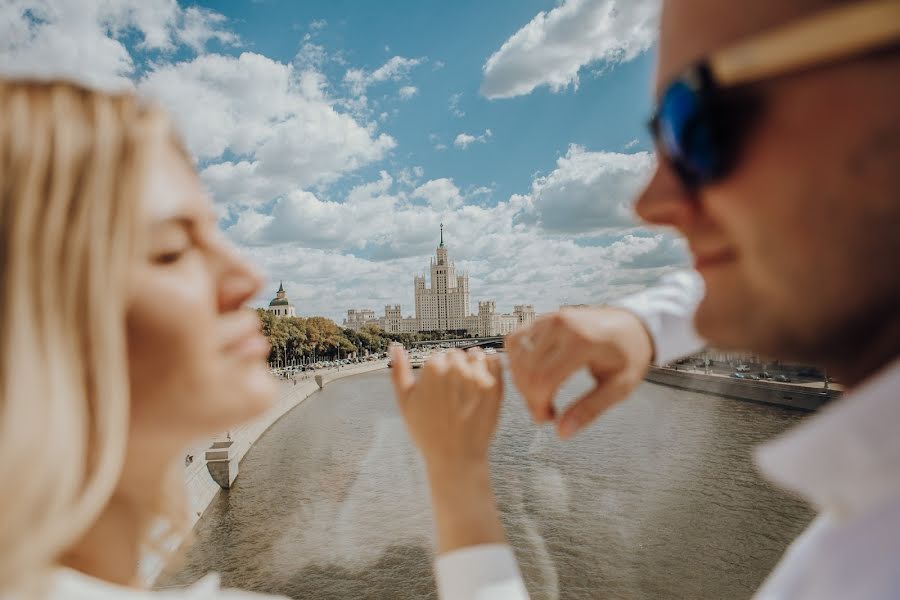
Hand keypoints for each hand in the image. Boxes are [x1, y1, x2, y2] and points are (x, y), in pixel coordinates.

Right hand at [390, 346, 502, 474]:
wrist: (456, 459)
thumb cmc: (427, 432)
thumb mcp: (406, 403)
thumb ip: (399, 372)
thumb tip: (395, 346)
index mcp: (432, 368)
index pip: (438, 357)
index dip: (437, 375)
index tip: (438, 393)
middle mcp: (455, 368)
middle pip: (457, 355)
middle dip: (454, 369)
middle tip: (452, 395)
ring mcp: (477, 377)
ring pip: (476, 356)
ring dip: (472, 366)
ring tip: (467, 391)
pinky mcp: (495, 387)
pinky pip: (495, 363)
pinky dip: (490, 368)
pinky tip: (481, 386)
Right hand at [506, 307, 652, 438]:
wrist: (632, 325)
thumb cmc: (629, 354)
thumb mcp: (618, 387)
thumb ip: (590, 410)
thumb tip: (563, 432)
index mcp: (582, 341)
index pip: (544, 378)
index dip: (538, 405)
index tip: (546, 418)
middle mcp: (561, 325)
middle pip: (527, 369)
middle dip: (530, 397)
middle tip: (544, 411)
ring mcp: (550, 319)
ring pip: (517, 355)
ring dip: (521, 380)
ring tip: (541, 394)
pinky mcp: (542, 318)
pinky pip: (516, 340)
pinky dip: (518, 361)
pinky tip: (533, 374)